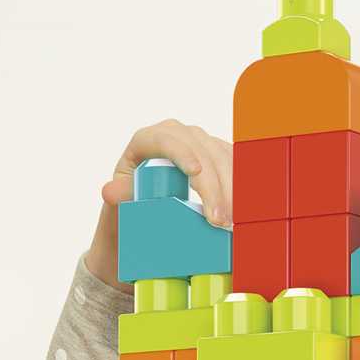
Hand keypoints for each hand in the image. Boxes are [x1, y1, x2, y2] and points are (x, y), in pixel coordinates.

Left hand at [84, 120, 232, 285]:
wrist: (141, 223)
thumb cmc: (126, 214)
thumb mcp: (116, 208)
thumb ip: (118, 199)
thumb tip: (111, 192)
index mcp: (146, 142)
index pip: (165, 140)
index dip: (182, 152)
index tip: (196, 174)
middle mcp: (175, 136)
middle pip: (200, 149)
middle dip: (214, 184)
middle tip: (219, 221)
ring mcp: (199, 145)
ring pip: (222, 155)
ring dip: (233, 188)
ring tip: (235, 222)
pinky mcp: (217, 158)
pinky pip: (235, 164)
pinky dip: (243, 184)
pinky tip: (247, 207)